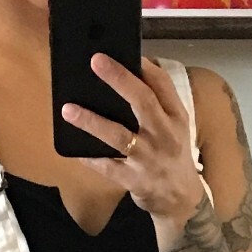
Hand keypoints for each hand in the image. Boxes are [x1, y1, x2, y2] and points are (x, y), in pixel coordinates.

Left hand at [60, 54, 205, 224]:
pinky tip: (74, 149)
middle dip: (119, 80)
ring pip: (119, 136)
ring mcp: (148, 159)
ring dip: (92, 121)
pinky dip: (90, 158)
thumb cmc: (173, 156)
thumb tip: (130, 68)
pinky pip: (108, 167)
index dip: (144, 65)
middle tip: (95, 61)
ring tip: (69, 109)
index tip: (123, 50)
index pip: (162, 85)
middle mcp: (164, 136)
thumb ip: (158, 101)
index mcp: (175, 118)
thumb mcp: (176, 127)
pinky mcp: (135, 181)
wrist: (182, 201)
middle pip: (143, 102)